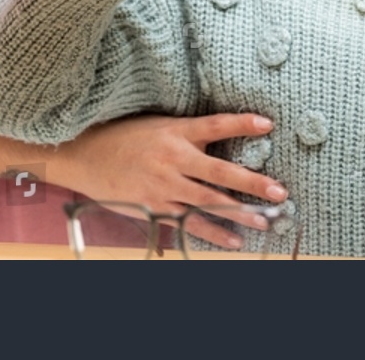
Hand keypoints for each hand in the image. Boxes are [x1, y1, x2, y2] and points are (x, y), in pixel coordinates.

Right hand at [54, 112, 287, 248]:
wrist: (85, 154)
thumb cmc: (124, 136)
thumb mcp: (158, 126)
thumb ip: (188, 134)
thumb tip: (220, 138)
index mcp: (175, 132)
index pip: (215, 125)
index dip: (242, 123)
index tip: (268, 124)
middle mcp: (173, 158)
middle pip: (219, 171)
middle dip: (252, 182)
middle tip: (279, 191)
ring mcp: (164, 186)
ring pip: (208, 201)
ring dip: (239, 213)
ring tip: (265, 221)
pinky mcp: (155, 208)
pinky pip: (189, 223)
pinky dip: (213, 233)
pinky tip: (234, 241)